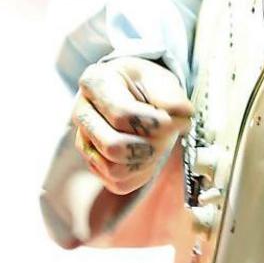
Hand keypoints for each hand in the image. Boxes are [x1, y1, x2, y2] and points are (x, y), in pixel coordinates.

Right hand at [71, 56, 191, 194]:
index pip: (122, 114)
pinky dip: (142, 174)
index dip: (154, 124)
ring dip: (147, 162)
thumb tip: (181, 113)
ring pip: (114, 169)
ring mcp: (84, 140)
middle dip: (151, 146)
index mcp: (95, 83)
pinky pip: (119, 183)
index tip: (175, 121)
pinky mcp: (94, 163)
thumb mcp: (160, 79)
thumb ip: (171, 95)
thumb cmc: (145, 85)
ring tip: (160, 144)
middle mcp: (82, 112)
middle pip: (113, 147)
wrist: (135, 95)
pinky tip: (150, 156)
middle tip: (168, 135)